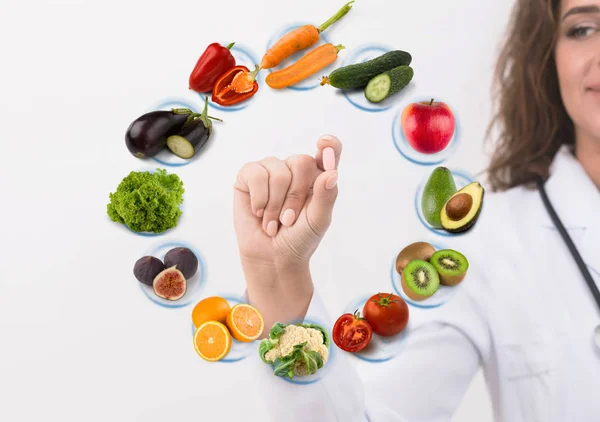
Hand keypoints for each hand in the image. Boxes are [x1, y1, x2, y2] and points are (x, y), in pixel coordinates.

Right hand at [233, 135, 341, 327]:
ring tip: (273, 222)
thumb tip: (331, 173)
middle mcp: (295, 169)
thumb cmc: (299, 238)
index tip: (324, 144)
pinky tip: (259, 212)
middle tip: (288, 220)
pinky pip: (255, 173)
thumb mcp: (318, 221)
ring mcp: (272, 170)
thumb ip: (326, 196)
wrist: (272, 256)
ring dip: (275, 204)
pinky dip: (259, 198)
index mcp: (318, 177)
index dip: (328, 145)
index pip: (328, 152)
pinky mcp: (249, 176)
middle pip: (301, 162)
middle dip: (294, 196)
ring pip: (278, 170)